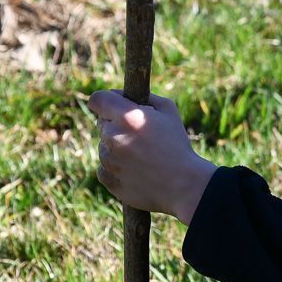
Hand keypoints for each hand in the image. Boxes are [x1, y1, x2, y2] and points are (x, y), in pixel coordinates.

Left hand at [89, 89, 215, 221]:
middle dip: (115, 125)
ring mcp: (109, 161)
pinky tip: (136, 170)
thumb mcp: (169, 111)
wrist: (184, 185)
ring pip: (103, 147)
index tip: (112, 106)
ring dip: (116, 148)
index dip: (105, 100)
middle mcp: (114, 137)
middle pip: (101, 124)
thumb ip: (145, 98)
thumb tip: (125, 96)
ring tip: (141, 157)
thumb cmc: (178, 146)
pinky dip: (115, 168)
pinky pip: (104, 169)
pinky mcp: (109, 180)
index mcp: (128, 118)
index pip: (97, 99)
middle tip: (138, 136)